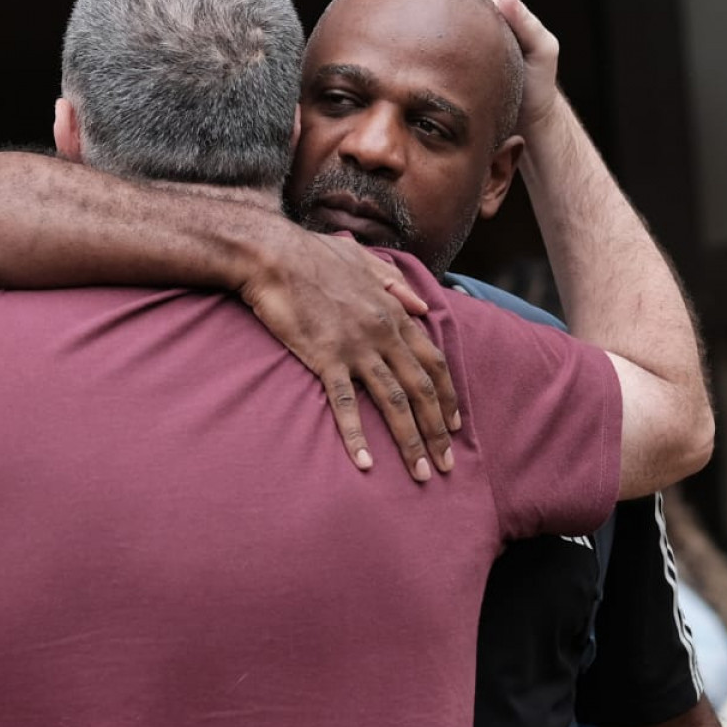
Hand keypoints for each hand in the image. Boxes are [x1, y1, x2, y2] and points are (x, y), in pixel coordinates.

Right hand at [237, 225, 458, 479]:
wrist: (272, 253)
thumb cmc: (314, 254)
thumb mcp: (365, 260)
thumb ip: (397, 284)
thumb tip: (423, 307)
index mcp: (394, 313)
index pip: (433, 362)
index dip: (448, 396)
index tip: (454, 425)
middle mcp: (383, 333)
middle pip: (422, 389)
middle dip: (438, 430)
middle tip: (446, 464)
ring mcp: (356, 347)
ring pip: (394, 401)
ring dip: (411, 440)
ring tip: (421, 473)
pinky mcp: (325, 358)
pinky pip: (347, 404)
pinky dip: (358, 435)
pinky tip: (367, 463)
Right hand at [351, 0, 560, 131]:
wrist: (529, 122)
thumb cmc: (537, 87)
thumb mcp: (541, 53)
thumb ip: (526, 23)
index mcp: (484, 8)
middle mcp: (461, 21)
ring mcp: (448, 43)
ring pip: (409, 16)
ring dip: (379, 6)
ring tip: (348, 1)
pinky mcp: (439, 66)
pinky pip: (409, 46)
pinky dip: (386, 39)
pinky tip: (364, 44)